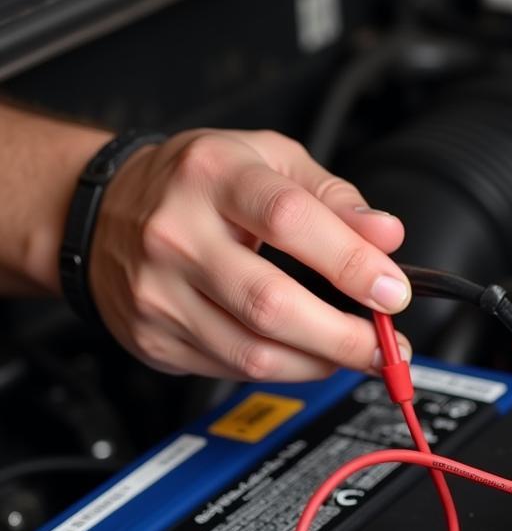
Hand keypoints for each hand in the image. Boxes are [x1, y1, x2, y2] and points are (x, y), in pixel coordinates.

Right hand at [90, 129, 411, 378]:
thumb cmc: (197, 184)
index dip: (350, 263)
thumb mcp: (270, 160)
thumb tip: (386, 236)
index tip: (392, 292)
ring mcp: (159, 292)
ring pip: (254, 352)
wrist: (101, 210)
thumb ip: (334, 197)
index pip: (289, 220)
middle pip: (271, 303)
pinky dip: (285, 370)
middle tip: (387, 347)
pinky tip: (308, 355)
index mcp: (213, 176)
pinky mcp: (155, 337)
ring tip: (356, 354)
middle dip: (344, 337)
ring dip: (321, 362)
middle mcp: (177, 234)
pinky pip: (234, 370)